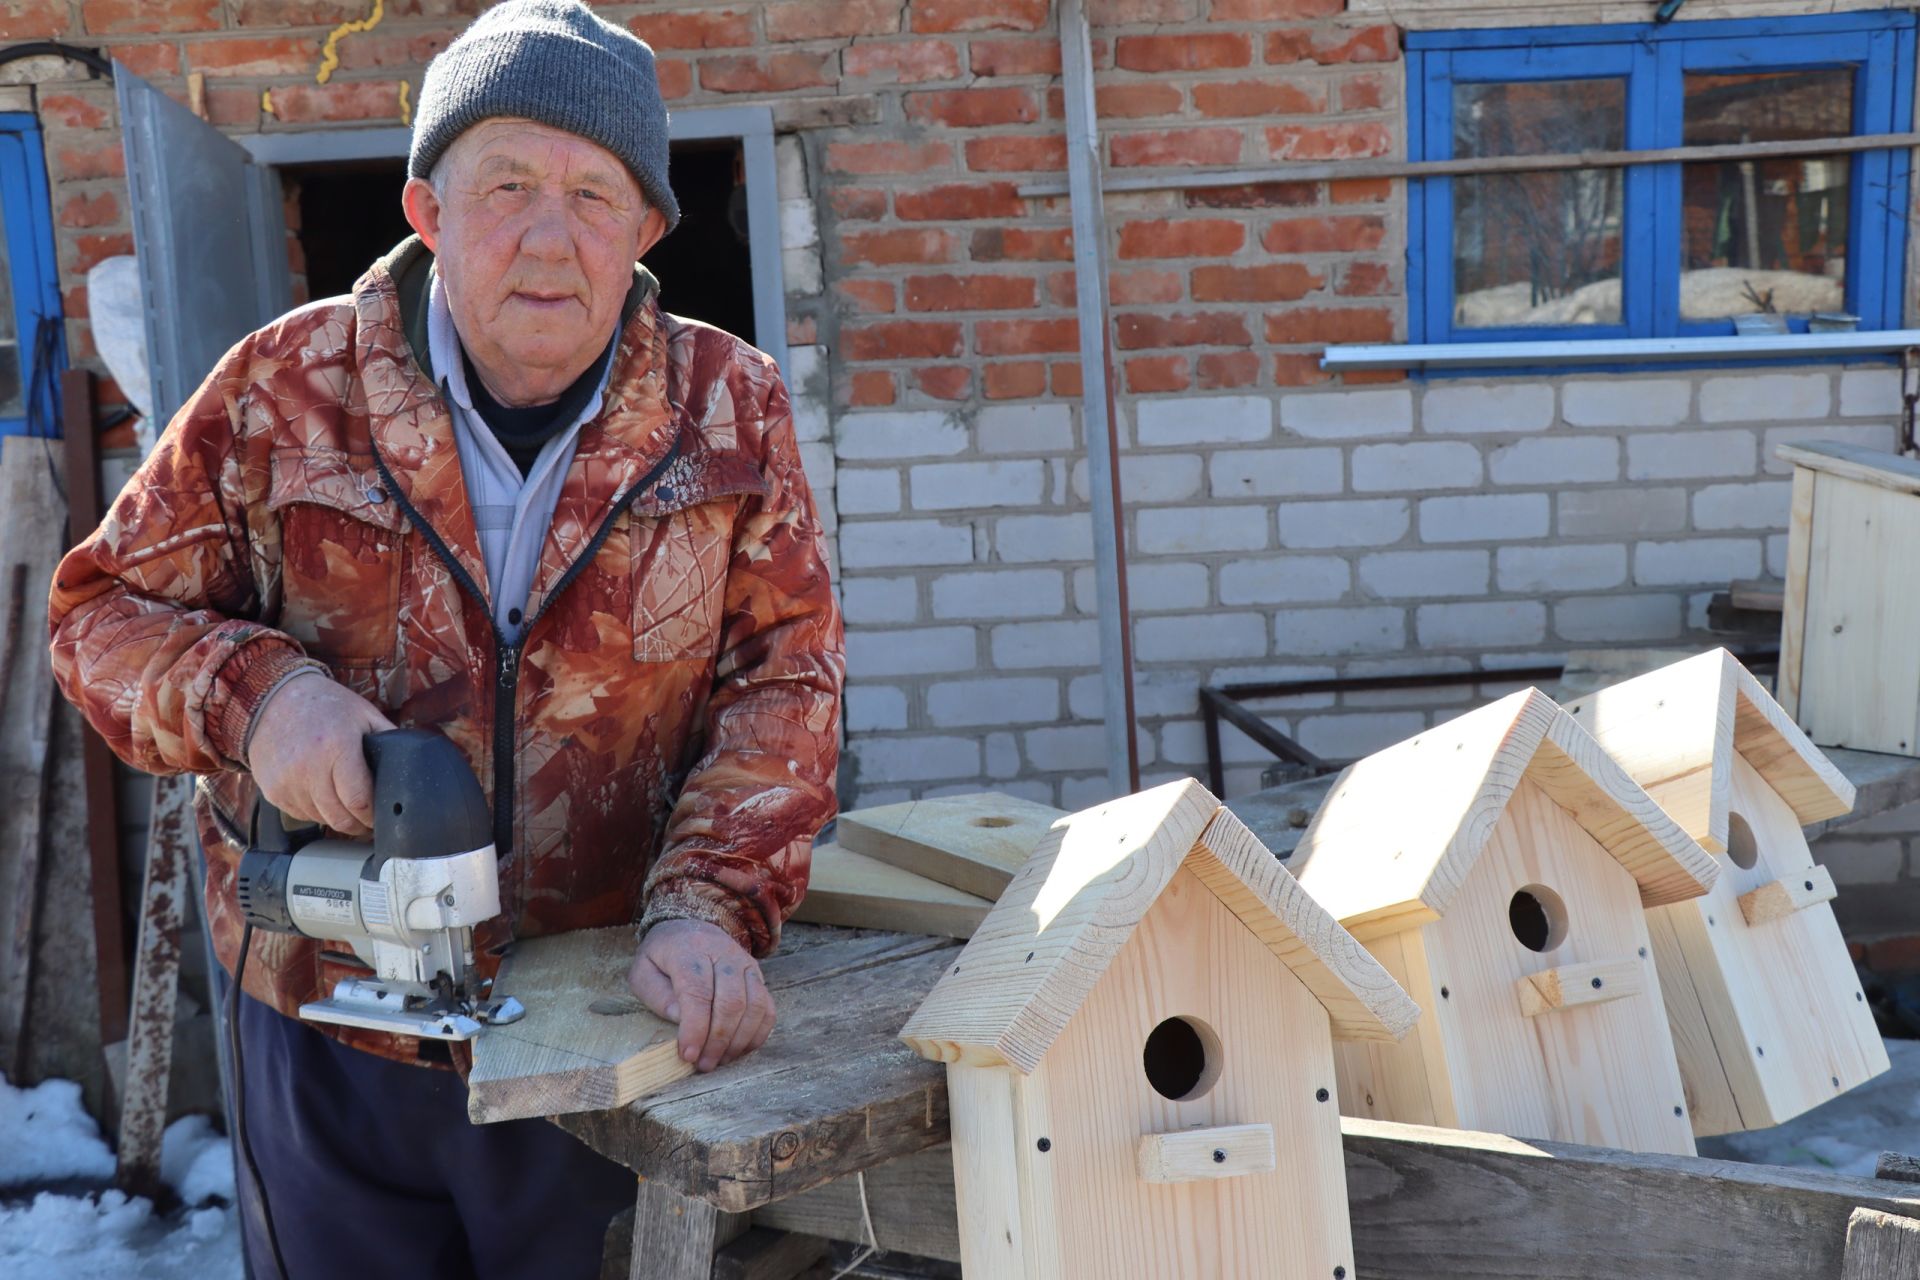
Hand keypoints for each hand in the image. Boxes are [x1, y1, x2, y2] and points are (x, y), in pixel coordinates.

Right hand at [247, 672, 395, 837]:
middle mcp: (308, 768)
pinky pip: (300, 814)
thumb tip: (412, 765)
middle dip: (359, 824)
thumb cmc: (325, 705)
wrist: (275, 698)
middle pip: (340, 818)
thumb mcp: (365, 714)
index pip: (359, 801)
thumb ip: (389, 740)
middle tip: (368, 820)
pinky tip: (321, 794)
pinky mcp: (271, 789)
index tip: (382, 816)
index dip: (374, 815)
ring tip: (345, 804)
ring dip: (336, 817)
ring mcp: (286, 781)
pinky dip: (314, 811)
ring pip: (320, 819)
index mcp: (337, 748)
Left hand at [627, 919, 774, 1071]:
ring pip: (754, 1006)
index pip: (698, 993)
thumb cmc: (662, 957)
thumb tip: (682, 1020)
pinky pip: (768, 1008)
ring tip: (720, 1060)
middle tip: (703, 1065)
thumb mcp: (643, 971)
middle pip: (731, 1002)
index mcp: (690, 951)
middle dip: (717, 1041)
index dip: (695, 1028)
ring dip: (738, 1041)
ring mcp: (745, 963)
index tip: (687, 1055)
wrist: (688, 926)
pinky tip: (738, 1049)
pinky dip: (757, 1034)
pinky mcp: (758, 975)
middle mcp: (724, 953)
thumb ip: (657, 995)